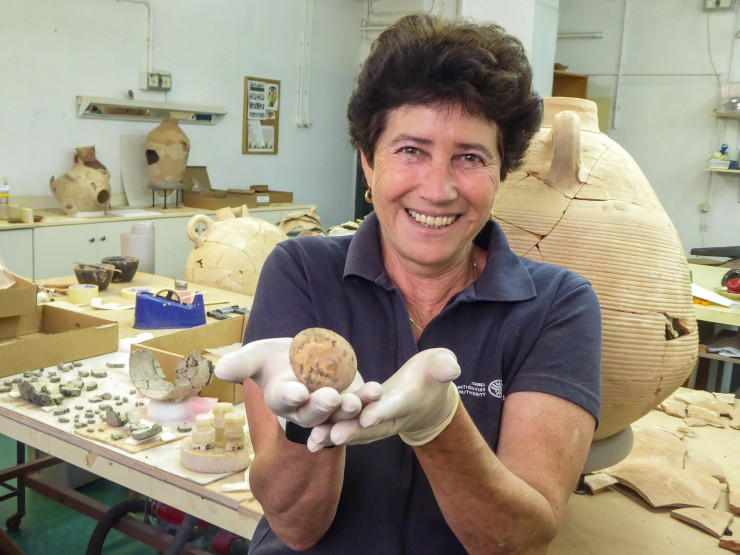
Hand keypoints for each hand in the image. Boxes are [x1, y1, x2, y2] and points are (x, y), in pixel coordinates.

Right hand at [215, 338, 379, 427]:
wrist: (302, 358)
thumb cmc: (274, 360)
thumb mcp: (257, 356)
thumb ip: (242, 364)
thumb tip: (220, 369)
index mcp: (282, 398)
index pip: (284, 399)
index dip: (290, 396)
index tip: (296, 391)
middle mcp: (305, 409)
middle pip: (313, 412)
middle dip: (322, 406)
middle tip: (331, 398)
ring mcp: (329, 408)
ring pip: (338, 414)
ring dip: (348, 409)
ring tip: (355, 401)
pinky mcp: (349, 399)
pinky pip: (359, 405)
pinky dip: (368, 400)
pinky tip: (376, 391)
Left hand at [308, 348, 459, 450]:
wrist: (425, 398)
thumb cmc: (432, 374)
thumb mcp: (441, 364)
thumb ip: (444, 366)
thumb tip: (452, 368)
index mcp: (408, 401)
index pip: (394, 407)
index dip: (382, 411)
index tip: (368, 416)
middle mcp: (391, 417)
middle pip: (370, 426)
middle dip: (353, 431)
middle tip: (335, 435)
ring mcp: (376, 423)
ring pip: (355, 432)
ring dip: (336, 436)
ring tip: (314, 440)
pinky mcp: (362, 423)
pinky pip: (346, 430)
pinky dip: (329, 436)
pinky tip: (310, 440)